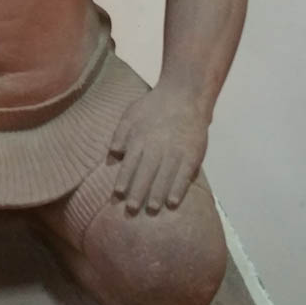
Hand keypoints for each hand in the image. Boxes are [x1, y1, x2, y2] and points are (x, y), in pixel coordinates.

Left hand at [109, 84, 208, 214]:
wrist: (184, 94)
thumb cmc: (153, 105)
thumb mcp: (130, 114)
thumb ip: (120, 134)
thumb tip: (113, 154)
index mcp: (140, 137)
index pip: (130, 163)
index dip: (124, 179)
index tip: (118, 194)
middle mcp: (157, 146)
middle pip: (146, 173)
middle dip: (138, 192)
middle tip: (131, 210)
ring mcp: (176, 150)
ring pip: (165, 176)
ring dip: (157, 194)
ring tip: (151, 209)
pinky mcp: (192, 153)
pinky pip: (184, 174)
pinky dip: (178, 189)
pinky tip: (173, 202)